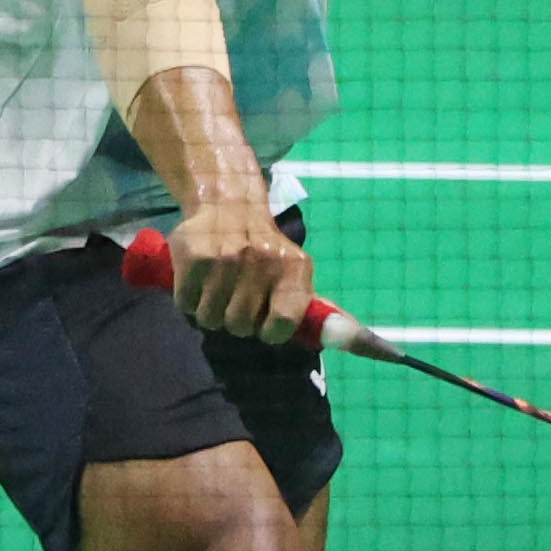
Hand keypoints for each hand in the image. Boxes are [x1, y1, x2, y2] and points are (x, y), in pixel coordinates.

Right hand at [163, 198, 317, 346]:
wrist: (228, 203)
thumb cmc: (266, 248)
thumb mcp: (297, 271)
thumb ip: (318, 309)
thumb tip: (363, 346)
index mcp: (293, 268)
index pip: (284, 321)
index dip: (271, 332)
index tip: (265, 326)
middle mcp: (261, 261)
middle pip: (239, 326)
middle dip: (235, 321)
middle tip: (236, 302)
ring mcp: (224, 258)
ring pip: (210, 319)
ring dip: (210, 313)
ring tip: (216, 291)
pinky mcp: (194, 257)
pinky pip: (186, 304)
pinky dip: (189, 301)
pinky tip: (199, 283)